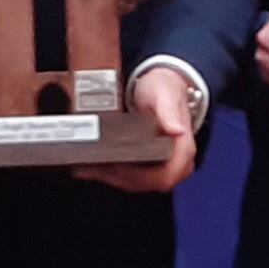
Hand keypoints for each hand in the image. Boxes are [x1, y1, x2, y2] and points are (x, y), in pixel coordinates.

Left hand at [75, 65, 201, 193]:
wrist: (163, 84)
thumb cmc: (165, 88)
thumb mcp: (166, 93)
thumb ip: (170, 111)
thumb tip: (177, 130)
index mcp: (182, 148)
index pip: (166, 176)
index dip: (140, 178)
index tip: (116, 168)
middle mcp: (175, 161)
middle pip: (147, 183)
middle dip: (117, 178)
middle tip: (92, 168)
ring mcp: (162, 166)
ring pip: (136, 183)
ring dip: (110, 178)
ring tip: (86, 169)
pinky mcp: (149, 165)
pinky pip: (130, 177)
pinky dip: (110, 174)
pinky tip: (90, 168)